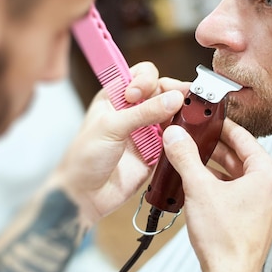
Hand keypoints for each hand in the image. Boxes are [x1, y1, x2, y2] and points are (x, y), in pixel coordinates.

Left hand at [51, 62, 186, 226]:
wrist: (85, 196)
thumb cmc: (84, 158)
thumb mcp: (111, 127)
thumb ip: (143, 112)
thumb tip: (173, 98)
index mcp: (116, 97)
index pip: (141, 75)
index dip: (146, 80)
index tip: (139, 95)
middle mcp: (133, 111)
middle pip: (162, 91)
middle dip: (172, 93)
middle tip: (180, 99)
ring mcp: (147, 131)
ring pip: (172, 113)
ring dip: (181, 113)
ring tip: (188, 115)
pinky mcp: (157, 151)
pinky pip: (176, 138)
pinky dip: (182, 135)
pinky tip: (184, 135)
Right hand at [162, 119, 271, 271]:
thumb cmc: (224, 237)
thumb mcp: (199, 188)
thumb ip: (186, 157)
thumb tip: (175, 135)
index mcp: (268, 173)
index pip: (243, 137)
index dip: (221, 126)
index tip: (206, 119)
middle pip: (241, 155)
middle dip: (215, 147)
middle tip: (194, 138)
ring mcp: (269, 203)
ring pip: (240, 174)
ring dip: (217, 166)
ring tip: (193, 159)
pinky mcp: (259, 217)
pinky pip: (240, 190)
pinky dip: (222, 184)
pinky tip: (202, 183)